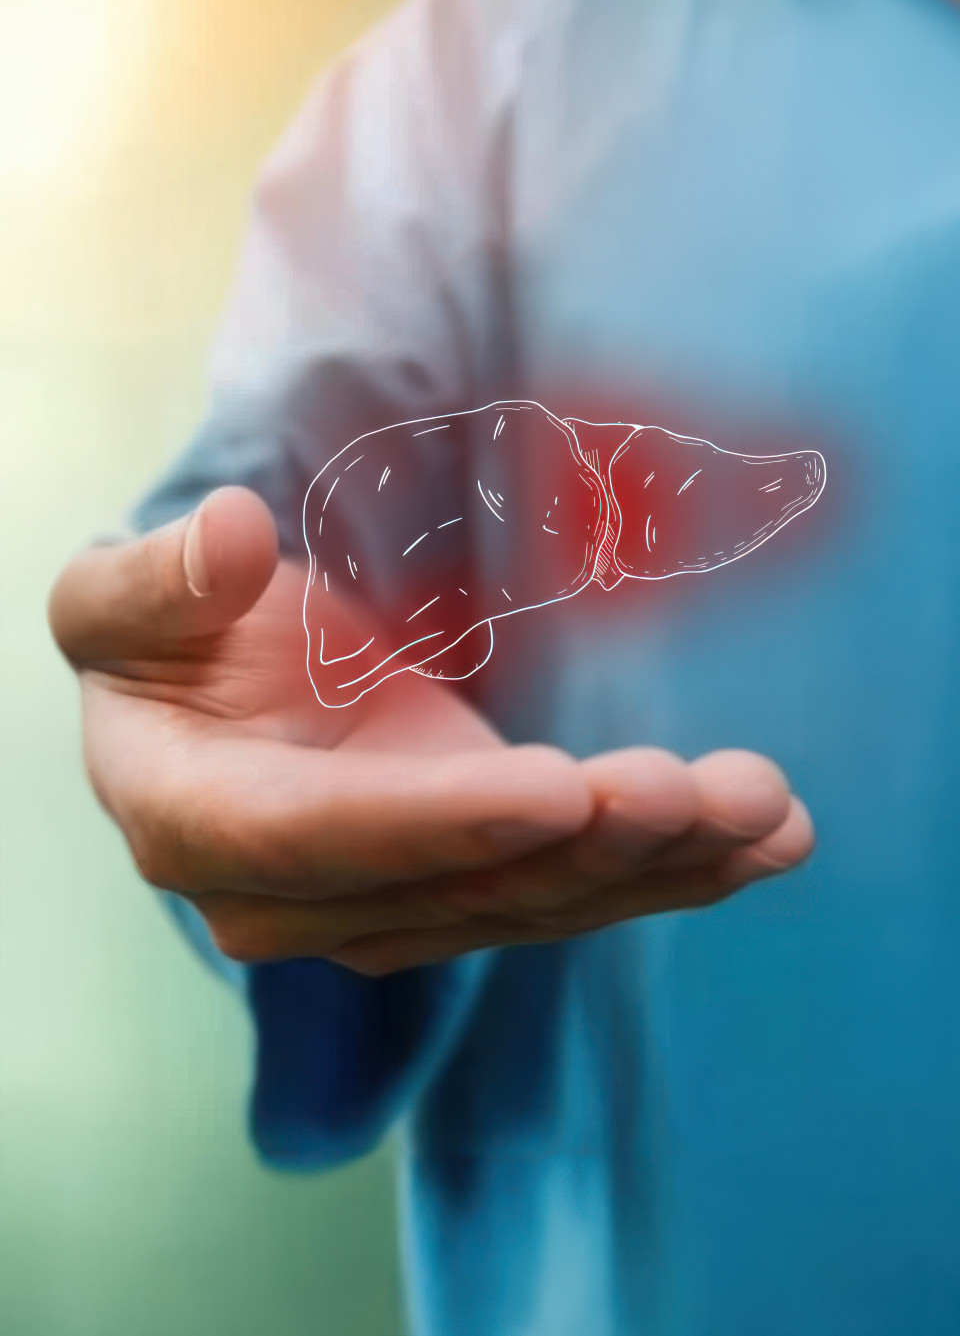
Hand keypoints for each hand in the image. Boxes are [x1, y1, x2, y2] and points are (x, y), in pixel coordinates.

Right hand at [49, 487, 814, 975]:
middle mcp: (292, 899)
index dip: (439, 821)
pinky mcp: (463, 887)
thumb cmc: (169, 633)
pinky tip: (761, 840)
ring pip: (530, 902)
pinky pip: (567, 892)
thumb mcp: (118, 596)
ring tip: (759, 806)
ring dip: (653, 862)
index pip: (319, 837)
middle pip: (452, 888)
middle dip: (585, 844)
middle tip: (699, 786)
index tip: (560, 785)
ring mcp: (388, 903)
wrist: (211, 688)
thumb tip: (231, 536)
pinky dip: (670, 869)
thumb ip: (153, 581)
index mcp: (194, 825)